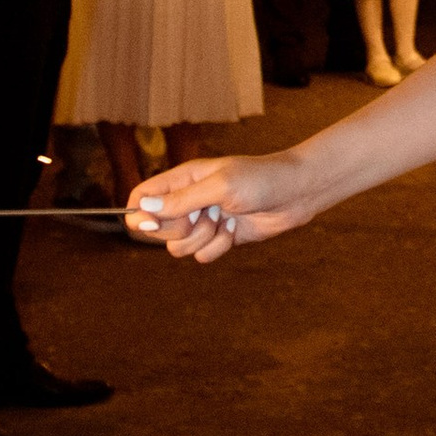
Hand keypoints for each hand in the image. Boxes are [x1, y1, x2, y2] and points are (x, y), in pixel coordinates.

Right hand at [128, 150, 317, 259]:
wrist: (296, 194)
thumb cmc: (260, 179)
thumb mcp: (219, 186)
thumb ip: (181, 200)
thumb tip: (144, 210)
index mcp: (183, 179)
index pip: (142, 197)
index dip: (139, 214)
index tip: (151, 225)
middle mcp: (188, 201)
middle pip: (156, 228)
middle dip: (178, 229)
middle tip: (203, 215)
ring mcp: (203, 221)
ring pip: (178, 247)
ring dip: (201, 239)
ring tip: (224, 221)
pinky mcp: (219, 238)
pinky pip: (202, 256)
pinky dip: (218, 247)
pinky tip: (235, 231)